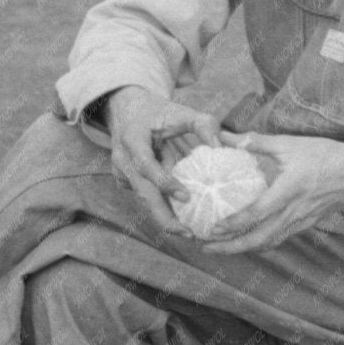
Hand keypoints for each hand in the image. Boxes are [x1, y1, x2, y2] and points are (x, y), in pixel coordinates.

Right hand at [107, 87, 225, 236]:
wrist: (127, 111)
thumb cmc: (158, 112)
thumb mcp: (180, 110)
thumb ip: (203, 124)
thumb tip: (222, 149)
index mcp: (132, 138)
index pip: (145, 164)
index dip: (164, 182)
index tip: (185, 197)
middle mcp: (122, 159)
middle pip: (142, 194)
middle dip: (164, 217)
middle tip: (188, 233)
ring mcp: (122, 173)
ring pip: (145, 201)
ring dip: (166, 218)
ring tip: (191, 233)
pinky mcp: (126, 183)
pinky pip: (146, 199)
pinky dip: (163, 210)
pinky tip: (183, 221)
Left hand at [199, 134, 343, 254]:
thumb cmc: (324, 155)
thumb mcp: (289, 144)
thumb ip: (256, 142)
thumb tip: (227, 136)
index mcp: (289, 190)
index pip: (257, 213)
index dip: (234, 223)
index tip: (214, 228)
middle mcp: (293, 211)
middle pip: (258, 239)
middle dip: (231, 247)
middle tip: (206, 248)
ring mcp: (299, 222)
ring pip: (267, 244)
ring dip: (241, 249)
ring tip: (219, 249)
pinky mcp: (303, 226)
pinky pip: (277, 239)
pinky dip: (257, 244)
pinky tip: (243, 242)